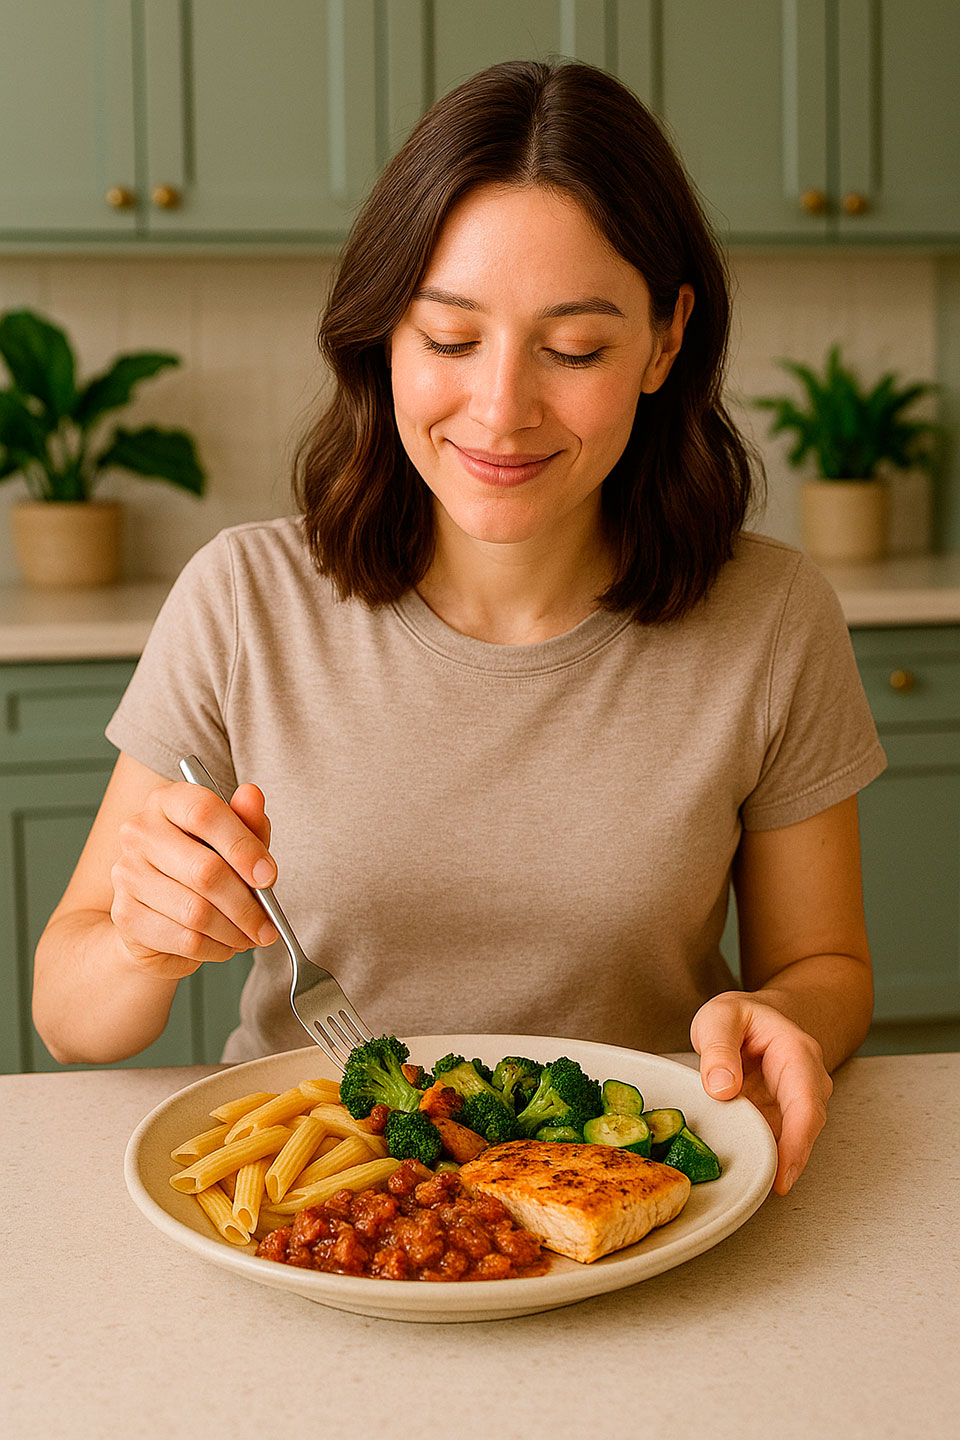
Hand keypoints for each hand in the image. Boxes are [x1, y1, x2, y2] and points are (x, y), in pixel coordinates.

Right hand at [110, 779, 278, 979]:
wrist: (156, 916)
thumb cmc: (200, 870)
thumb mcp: (232, 842)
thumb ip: (247, 822)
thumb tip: (252, 795)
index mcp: (167, 801)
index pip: (204, 812)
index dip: (242, 847)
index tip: (269, 876)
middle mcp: (139, 831)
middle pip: (205, 870)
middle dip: (247, 904)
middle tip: (268, 923)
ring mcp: (127, 874)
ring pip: (196, 912)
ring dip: (234, 931)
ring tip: (251, 935)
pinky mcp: (125, 916)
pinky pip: (184, 939)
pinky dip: (215, 947)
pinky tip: (225, 944)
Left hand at [689, 991, 832, 1194]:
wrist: (759, 1018)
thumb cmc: (742, 1016)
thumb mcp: (720, 1016)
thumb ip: (719, 1048)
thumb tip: (721, 1088)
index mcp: (797, 1053)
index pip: (805, 1102)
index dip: (797, 1142)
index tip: (783, 1173)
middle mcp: (806, 1082)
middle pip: (806, 1129)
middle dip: (788, 1162)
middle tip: (762, 1190)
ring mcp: (795, 1103)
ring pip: (792, 1140)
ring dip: (774, 1162)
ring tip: (750, 1185)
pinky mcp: (780, 1119)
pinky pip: (776, 1141)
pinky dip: (763, 1157)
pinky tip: (746, 1172)